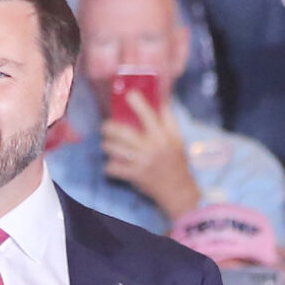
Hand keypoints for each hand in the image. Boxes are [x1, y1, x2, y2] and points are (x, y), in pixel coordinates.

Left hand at [100, 93, 200, 221]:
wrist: (178, 190)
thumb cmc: (176, 161)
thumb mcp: (177, 139)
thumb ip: (168, 119)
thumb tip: (161, 96)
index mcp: (164, 136)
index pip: (150, 115)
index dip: (138, 103)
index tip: (129, 95)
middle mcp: (152, 147)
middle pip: (123, 131)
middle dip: (109, 127)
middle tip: (106, 127)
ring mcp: (142, 162)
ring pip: (114, 148)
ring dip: (106, 145)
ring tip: (107, 144)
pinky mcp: (134, 176)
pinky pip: (113, 167)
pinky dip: (109, 166)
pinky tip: (112, 164)